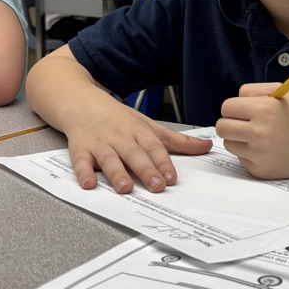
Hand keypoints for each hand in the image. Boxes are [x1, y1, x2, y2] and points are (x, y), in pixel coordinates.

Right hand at [65, 98, 211, 192]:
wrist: (82, 101)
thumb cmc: (119, 118)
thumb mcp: (149, 125)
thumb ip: (178, 141)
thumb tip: (207, 146)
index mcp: (139, 131)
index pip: (154, 147)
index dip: (163, 163)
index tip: (171, 178)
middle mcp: (121, 137)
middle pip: (134, 154)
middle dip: (146, 170)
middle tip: (156, 186)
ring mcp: (100, 143)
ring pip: (109, 158)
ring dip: (117, 173)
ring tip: (125, 188)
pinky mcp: (80, 149)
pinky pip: (81, 161)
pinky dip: (83, 172)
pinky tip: (88, 183)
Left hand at [217, 83, 288, 178]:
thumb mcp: (281, 92)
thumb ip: (253, 90)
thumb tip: (234, 100)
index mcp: (264, 110)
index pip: (226, 108)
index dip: (234, 108)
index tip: (244, 111)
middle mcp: (260, 133)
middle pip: (222, 127)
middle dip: (230, 124)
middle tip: (245, 124)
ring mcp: (259, 155)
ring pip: (229, 144)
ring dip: (239, 139)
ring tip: (259, 137)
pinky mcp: (260, 171)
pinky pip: (241, 159)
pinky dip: (250, 154)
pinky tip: (268, 150)